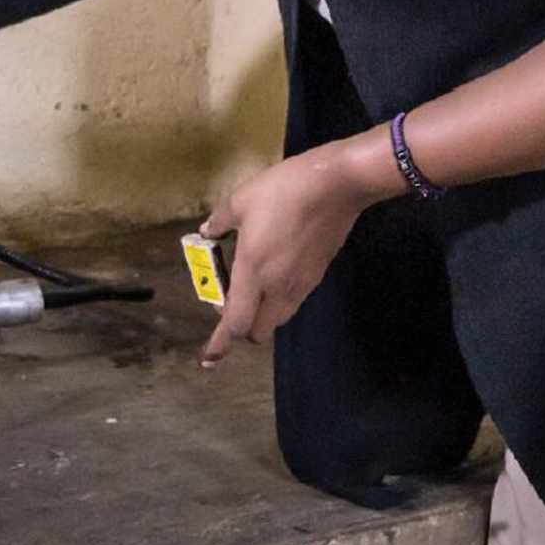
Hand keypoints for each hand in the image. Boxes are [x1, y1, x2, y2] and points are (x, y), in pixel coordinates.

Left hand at [198, 143, 390, 366]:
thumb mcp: (241, 201)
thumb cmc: (283, 191)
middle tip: (232, 302)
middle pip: (259, 331)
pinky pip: (292, 300)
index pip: (236, 323)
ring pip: (278, 318)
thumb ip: (220, 221)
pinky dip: (279, 297)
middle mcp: (278, 287)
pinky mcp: (318, 274)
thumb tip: (207, 231)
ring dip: (262, 314)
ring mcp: (302, 284)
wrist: (337, 185)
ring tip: (252, 284)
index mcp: (254, 273)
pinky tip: (275, 269)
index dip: (220, 345)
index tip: (210, 359)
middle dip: (243, 328)